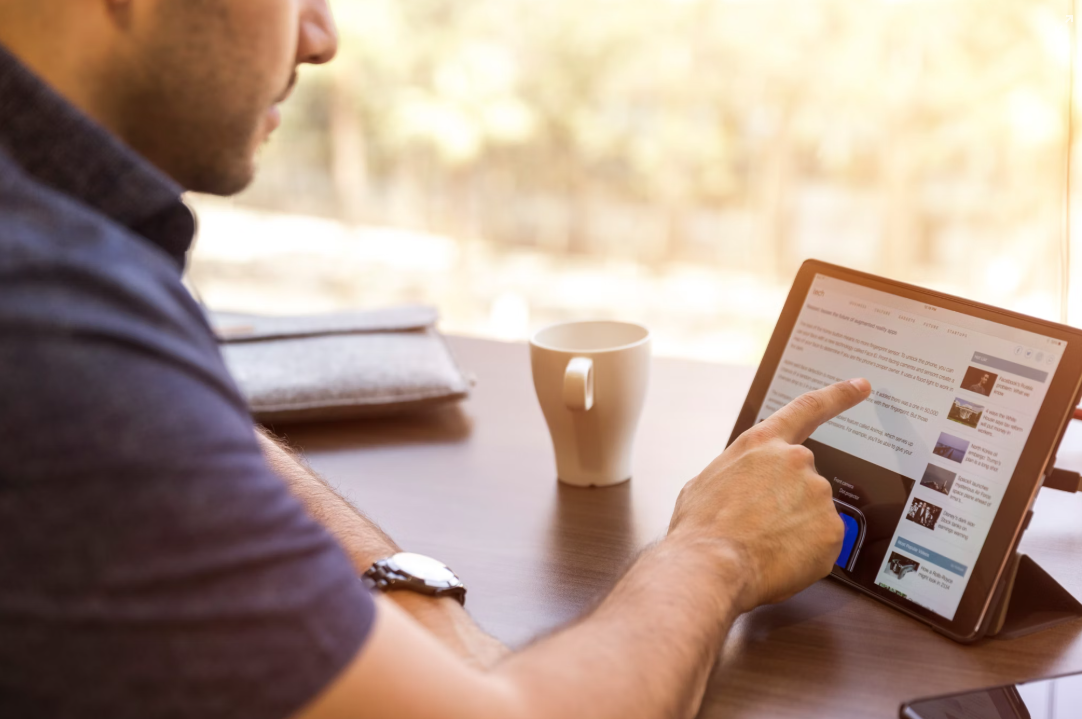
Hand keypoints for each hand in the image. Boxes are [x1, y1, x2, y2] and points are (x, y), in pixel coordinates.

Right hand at [667, 378, 871, 612]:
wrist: (711, 565)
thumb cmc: (701, 527)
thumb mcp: (707, 482)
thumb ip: (739, 474)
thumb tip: (745, 488)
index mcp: (762, 444)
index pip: (807, 409)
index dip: (838, 396)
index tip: (861, 387)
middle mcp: (796, 461)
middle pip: (804, 481)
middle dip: (787, 505)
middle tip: (759, 528)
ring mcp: (818, 494)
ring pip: (814, 514)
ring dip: (795, 530)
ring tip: (762, 546)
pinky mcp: (832, 529)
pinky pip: (823, 543)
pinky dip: (805, 553)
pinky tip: (778, 559)